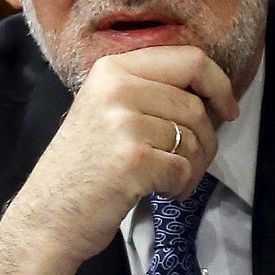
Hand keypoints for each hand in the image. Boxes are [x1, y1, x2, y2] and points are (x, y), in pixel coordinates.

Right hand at [0, 45, 237, 274]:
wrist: (48, 216)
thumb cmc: (86, 166)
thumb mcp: (108, 108)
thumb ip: (150, 90)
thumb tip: (214, 93)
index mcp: (113, 68)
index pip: (189, 58)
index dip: (219, 83)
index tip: (227, 110)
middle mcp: (116, 87)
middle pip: (196, 104)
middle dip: (206, 140)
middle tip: (190, 162)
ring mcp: (122, 122)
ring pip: (194, 138)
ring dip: (194, 167)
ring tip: (170, 180)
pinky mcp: (132, 159)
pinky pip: (184, 168)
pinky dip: (182, 186)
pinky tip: (161, 192)